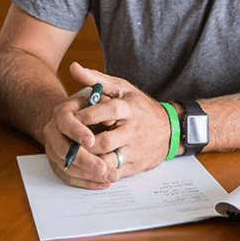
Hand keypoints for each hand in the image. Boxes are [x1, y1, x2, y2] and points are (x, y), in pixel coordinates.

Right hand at [42, 85, 114, 189]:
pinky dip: (86, 182)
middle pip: (62, 149)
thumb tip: (110, 120)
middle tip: (103, 168)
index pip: (66, 123)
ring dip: (88, 174)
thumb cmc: (88, 109)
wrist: (70, 119)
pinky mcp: (57, 164)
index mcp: (61, 113)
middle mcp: (53, 132)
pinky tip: (103, 183)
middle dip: (84, 160)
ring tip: (109, 177)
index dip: (77, 132)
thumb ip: (103, 106)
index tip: (92, 141)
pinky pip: (69, 177)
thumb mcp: (96, 101)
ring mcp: (53, 150)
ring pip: (66, 166)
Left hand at [66, 62, 172, 181]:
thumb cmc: (139, 107)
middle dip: (85, 144)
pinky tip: (87, 167)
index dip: (91, 115)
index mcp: (129, 109)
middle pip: (106, 141)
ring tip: (75, 155)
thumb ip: (97, 79)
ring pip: (108, 160)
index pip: (111, 110)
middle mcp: (133, 130)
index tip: (74, 117)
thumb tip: (74, 67)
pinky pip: (114, 173)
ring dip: (90, 160)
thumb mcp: (122, 89)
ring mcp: (134, 150)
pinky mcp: (134, 166)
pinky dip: (99, 173)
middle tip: (69, 141)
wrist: (170, 130)